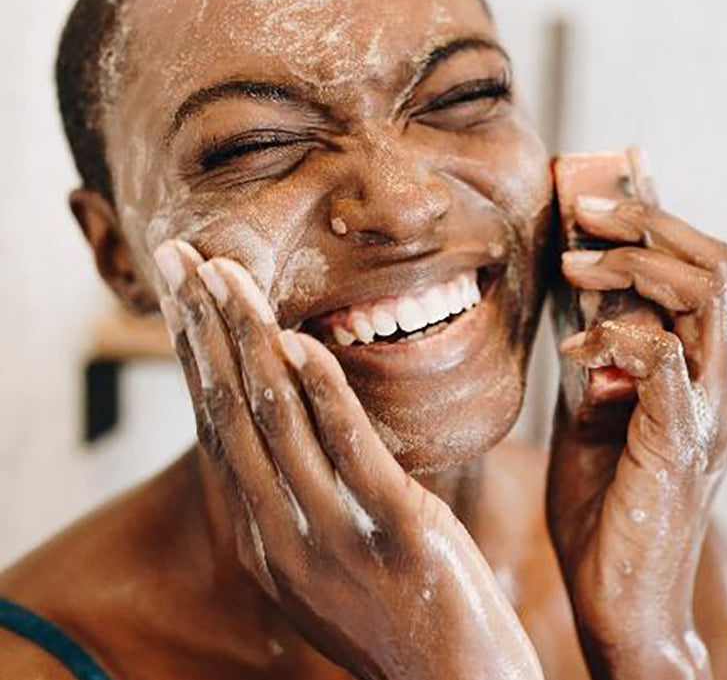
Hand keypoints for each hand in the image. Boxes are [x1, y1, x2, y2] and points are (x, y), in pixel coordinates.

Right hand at [154, 239, 542, 679]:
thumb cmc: (390, 615)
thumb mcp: (322, 561)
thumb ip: (295, 498)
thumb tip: (285, 420)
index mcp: (260, 536)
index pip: (215, 426)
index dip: (194, 353)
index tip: (182, 294)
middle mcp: (279, 534)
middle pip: (230, 410)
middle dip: (206, 328)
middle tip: (184, 260)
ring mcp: (333, 534)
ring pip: (278, 420)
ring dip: (251, 340)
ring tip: (230, 278)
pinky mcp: (395, 531)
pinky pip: (351, 450)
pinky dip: (324, 392)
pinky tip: (304, 345)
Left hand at [546, 199, 726, 679]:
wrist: (614, 591)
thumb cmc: (603, 496)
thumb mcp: (592, 401)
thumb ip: (596, 344)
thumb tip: (576, 280)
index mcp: (706, 367)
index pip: (703, 266)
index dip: (659, 215)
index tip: (601, 186)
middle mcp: (725, 378)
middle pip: (713, 261)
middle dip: (644, 220)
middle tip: (580, 211)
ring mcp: (713, 408)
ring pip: (703, 290)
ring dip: (631, 264)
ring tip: (571, 267)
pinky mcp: (684, 437)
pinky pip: (665, 353)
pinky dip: (615, 333)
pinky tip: (575, 348)